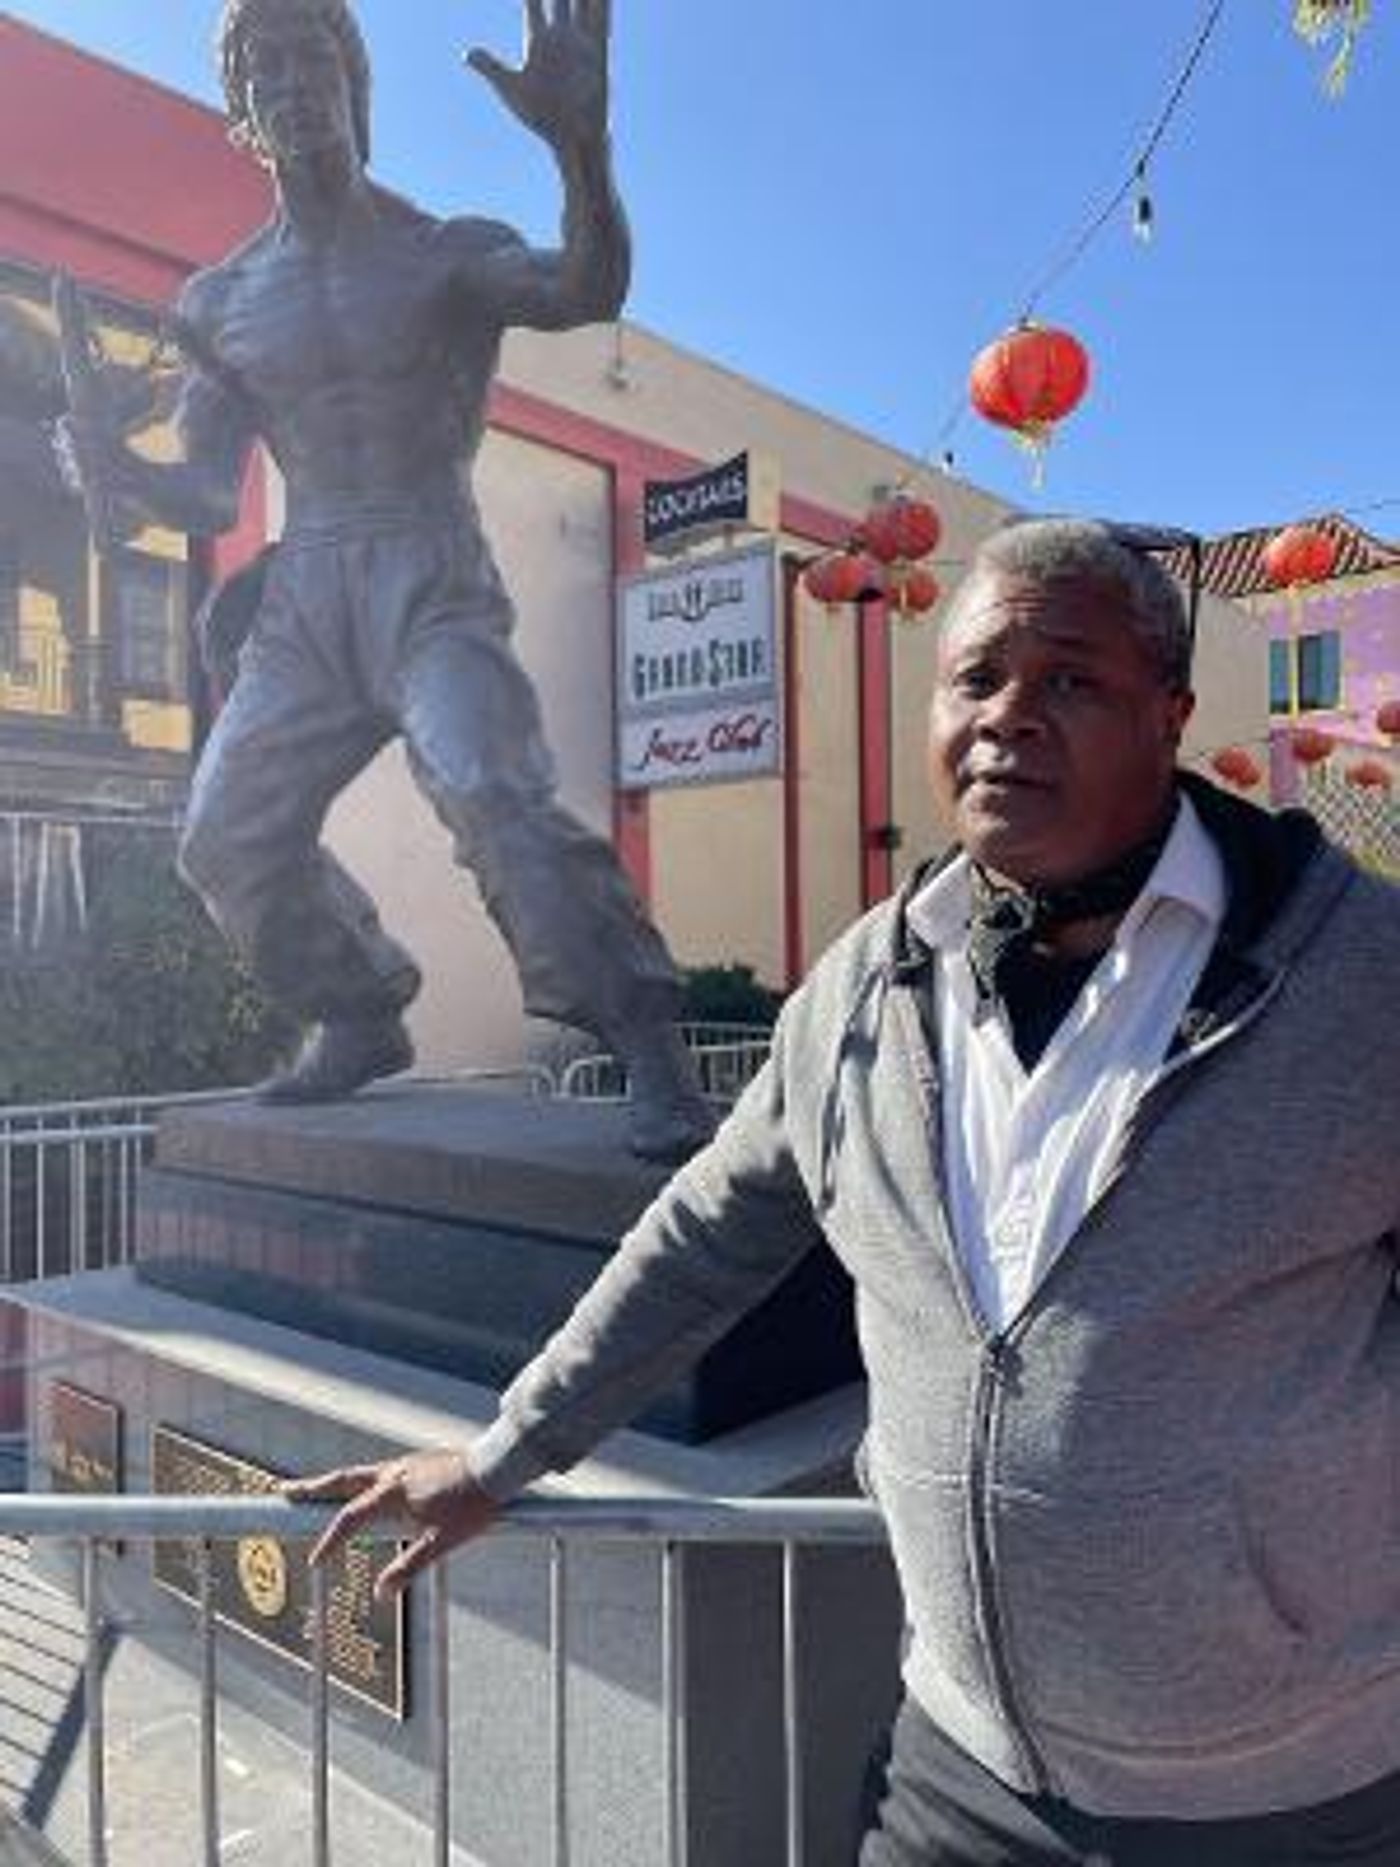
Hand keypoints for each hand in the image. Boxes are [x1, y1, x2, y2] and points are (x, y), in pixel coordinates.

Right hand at [281, 1448, 500, 1598]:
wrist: (499, 1467)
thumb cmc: (473, 1504)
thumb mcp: (442, 1543)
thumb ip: (409, 1568)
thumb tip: (382, 1593)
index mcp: (393, 1491)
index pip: (349, 1518)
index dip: (329, 1542)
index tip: (314, 1561)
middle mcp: (393, 1473)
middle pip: (342, 1480)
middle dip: (311, 1488)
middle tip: (284, 1492)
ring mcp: (405, 1465)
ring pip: (361, 1473)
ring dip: (336, 1482)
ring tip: (319, 1491)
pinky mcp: (418, 1463)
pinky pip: (381, 1472)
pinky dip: (363, 1481)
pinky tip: (369, 1491)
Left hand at [466, 0, 610, 149]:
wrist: (571, 140)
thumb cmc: (542, 118)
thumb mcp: (511, 88)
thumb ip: (490, 66)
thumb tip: (467, 53)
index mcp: (538, 40)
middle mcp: (561, 35)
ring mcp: (580, 40)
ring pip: (582, 0)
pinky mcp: (597, 51)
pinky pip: (602, 18)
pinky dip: (603, 3)